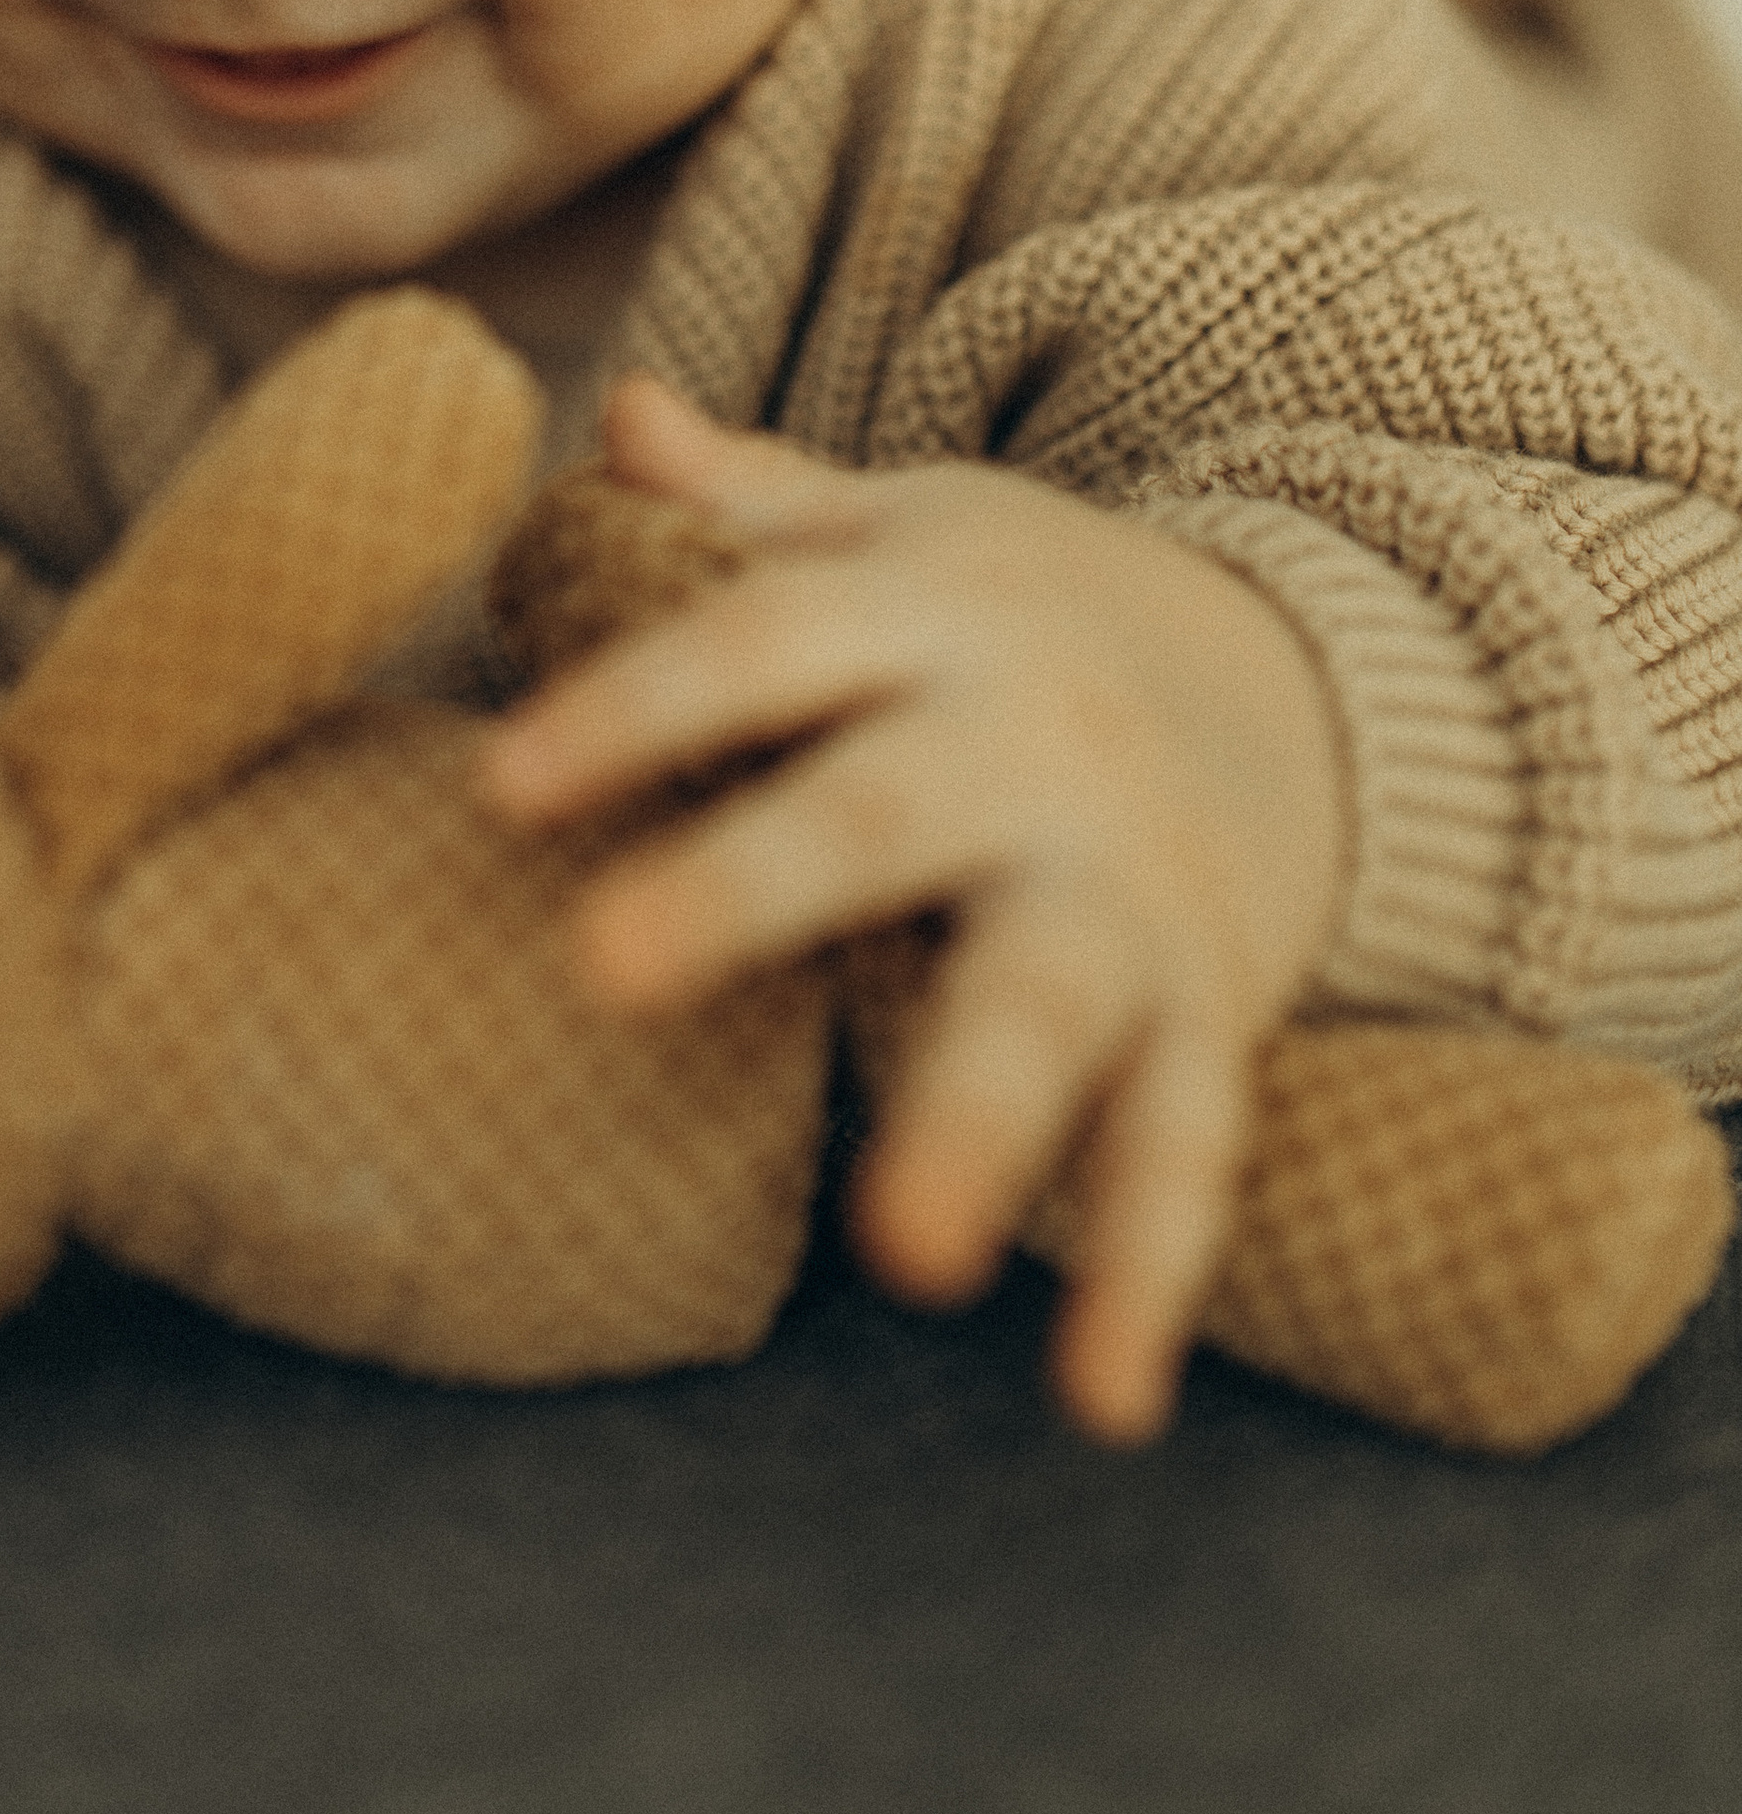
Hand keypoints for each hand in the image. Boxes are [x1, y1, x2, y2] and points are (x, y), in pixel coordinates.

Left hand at [479, 380, 1347, 1441]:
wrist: (1314, 676)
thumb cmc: (1033, 615)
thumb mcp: (910, 525)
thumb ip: (756, 496)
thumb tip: (614, 416)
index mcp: (931, 616)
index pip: (758, 643)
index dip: (630, 706)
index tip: (500, 786)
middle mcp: (1031, 746)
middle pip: (882, 809)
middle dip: (754, 883)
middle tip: (605, 972)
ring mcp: (1127, 885)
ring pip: (1052, 999)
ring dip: (979, 1122)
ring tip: (903, 1258)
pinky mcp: (1207, 1006)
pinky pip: (1186, 1144)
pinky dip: (1147, 1271)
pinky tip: (1099, 1398)